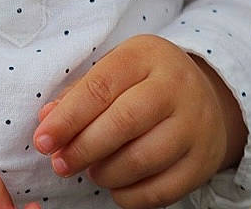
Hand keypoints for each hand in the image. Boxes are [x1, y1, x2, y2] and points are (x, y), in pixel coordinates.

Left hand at [32, 34, 247, 208]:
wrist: (207, 97)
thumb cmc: (146, 81)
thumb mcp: (117, 69)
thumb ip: (81, 92)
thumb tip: (47, 120)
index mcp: (146, 55)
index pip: (101, 87)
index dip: (67, 118)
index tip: (43, 140)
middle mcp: (175, 87)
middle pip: (123, 123)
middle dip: (83, 148)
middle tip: (61, 163)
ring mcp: (194, 126)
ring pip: (142, 160)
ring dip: (105, 173)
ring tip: (92, 171)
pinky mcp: (202, 162)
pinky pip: (161, 191)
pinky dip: (129, 195)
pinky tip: (116, 186)